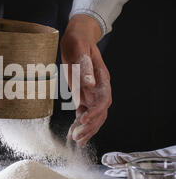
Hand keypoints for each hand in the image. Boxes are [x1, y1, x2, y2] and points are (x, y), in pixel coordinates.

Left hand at [61, 14, 111, 146]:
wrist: (77, 37)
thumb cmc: (78, 42)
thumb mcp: (79, 50)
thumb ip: (84, 67)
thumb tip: (91, 84)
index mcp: (102, 78)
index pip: (103, 101)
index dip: (94, 112)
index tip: (82, 120)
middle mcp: (100, 88)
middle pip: (101, 113)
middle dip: (90, 127)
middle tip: (77, 138)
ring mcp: (93, 92)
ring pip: (95, 116)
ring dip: (87, 129)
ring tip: (77, 141)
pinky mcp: (84, 95)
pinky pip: (85, 112)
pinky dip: (81, 124)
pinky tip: (75, 133)